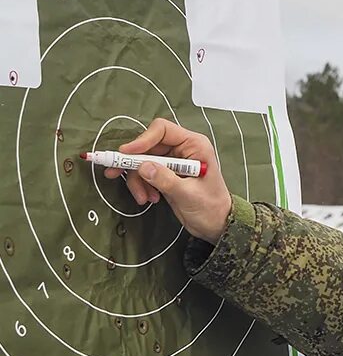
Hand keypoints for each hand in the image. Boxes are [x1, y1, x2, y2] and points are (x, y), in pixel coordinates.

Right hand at [107, 118, 232, 244]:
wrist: (215, 225)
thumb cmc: (211, 207)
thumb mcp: (188, 194)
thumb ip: (166, 179)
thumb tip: (142, 166)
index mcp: (194, 145)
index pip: (163, 130)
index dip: (142, 139)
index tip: (126, 153)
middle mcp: (182, 149)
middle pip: (147, 146)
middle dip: (132, 162)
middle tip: (114, 173)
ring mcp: (172, 162)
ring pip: (142, 161)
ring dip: (137, 179)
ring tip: (144, 197)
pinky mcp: (164, 174)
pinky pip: (144, 174)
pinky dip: (141, 185)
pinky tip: (149, 198)